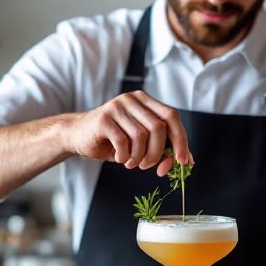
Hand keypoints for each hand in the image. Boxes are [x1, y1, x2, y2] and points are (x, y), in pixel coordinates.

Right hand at [63, 91, 191, 175]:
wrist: (77, 136)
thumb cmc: (112, 141)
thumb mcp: (141, 144)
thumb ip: (163, 148)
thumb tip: (188, 161)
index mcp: (145, 101)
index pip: (172, 116)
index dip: (181, 140)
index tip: (183, 161)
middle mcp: (132, 99)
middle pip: (159, 128)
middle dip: (157, 154)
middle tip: (148, 166)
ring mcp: (116, 106)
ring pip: (141, 136)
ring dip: (139, 157)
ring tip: (131, 162)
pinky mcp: (103, 119)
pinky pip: (123, 141)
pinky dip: (124, 156)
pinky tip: (120, 158)